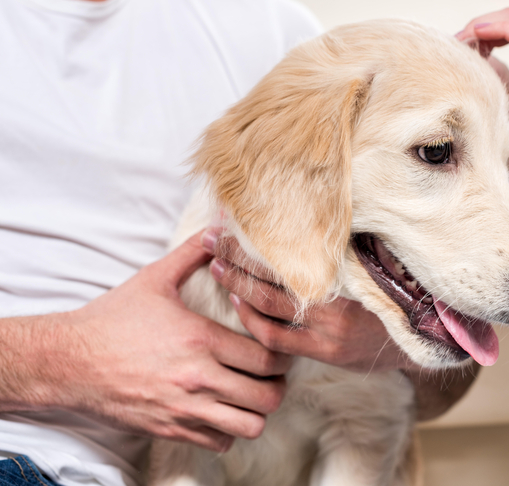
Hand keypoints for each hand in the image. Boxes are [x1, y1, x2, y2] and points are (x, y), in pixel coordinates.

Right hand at [39, 231, 290, 451]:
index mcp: (200, 339)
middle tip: (272, 373)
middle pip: (267, 395)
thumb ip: (193, 253)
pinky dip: (229, 429)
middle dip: (278, 384)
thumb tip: (220, 227)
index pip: (267, 356)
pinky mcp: (169, 429)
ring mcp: (184, 408)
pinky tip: (223, 409)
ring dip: (257, 410)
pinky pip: (219, 441)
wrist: (66, 361)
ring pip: (250, 425)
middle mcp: (197, 378)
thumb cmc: (111, 319)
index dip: (282, 353)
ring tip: (251, 393)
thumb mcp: (154, 279)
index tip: (279, 347)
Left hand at [206, 229, 414, 373]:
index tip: (234, 217)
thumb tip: (316, 211)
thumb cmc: (397, 289)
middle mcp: (336, 301)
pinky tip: (239, 304)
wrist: (424, 337)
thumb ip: (346, 241)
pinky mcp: (324, 352)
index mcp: (347, 272)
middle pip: (273, 276)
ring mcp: (328, 330)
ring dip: (239, 287)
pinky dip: (254, 321)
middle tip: (212, 237)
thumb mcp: (376, 258)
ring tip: (217, 267)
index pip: (292, 251)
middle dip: (238, 256)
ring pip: (269, 308)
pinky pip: (277, 339)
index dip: (258, 236)